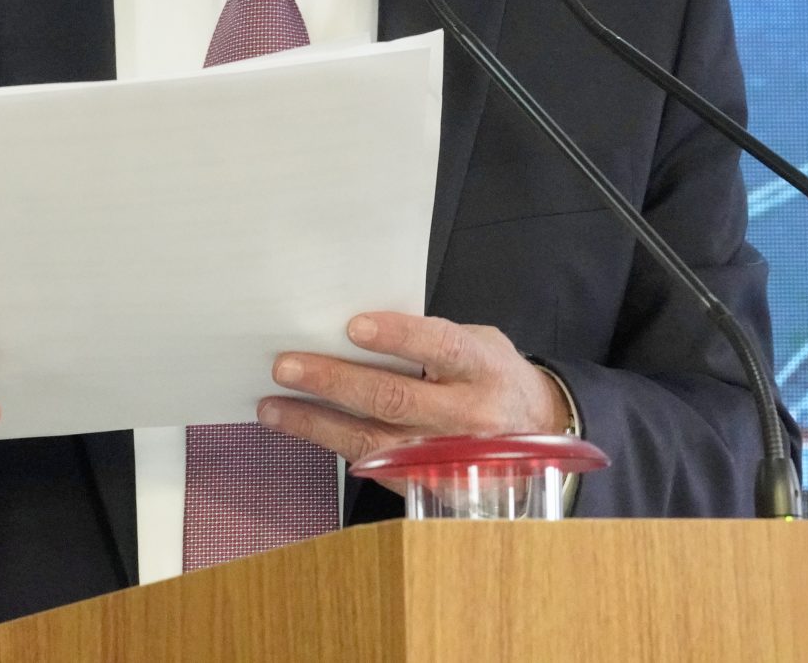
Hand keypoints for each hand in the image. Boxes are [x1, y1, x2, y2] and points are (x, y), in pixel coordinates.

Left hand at [258, 312, 569, 481]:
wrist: (534, 434)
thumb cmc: (494, 378)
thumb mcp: (480, 343)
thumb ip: (433, 339)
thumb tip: (357, 328)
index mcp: (482, 368)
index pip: (440, 348)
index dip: (397, 336)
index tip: (353, 326)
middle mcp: (466, 415)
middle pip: (395, 398)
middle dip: (334, 381)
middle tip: (288, 365)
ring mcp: (444, 455)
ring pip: (373, 439)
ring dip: (315, 422)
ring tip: (273, 405)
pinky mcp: (425, 482)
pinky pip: (370, 462)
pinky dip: (330, 443)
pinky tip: (299, 426)